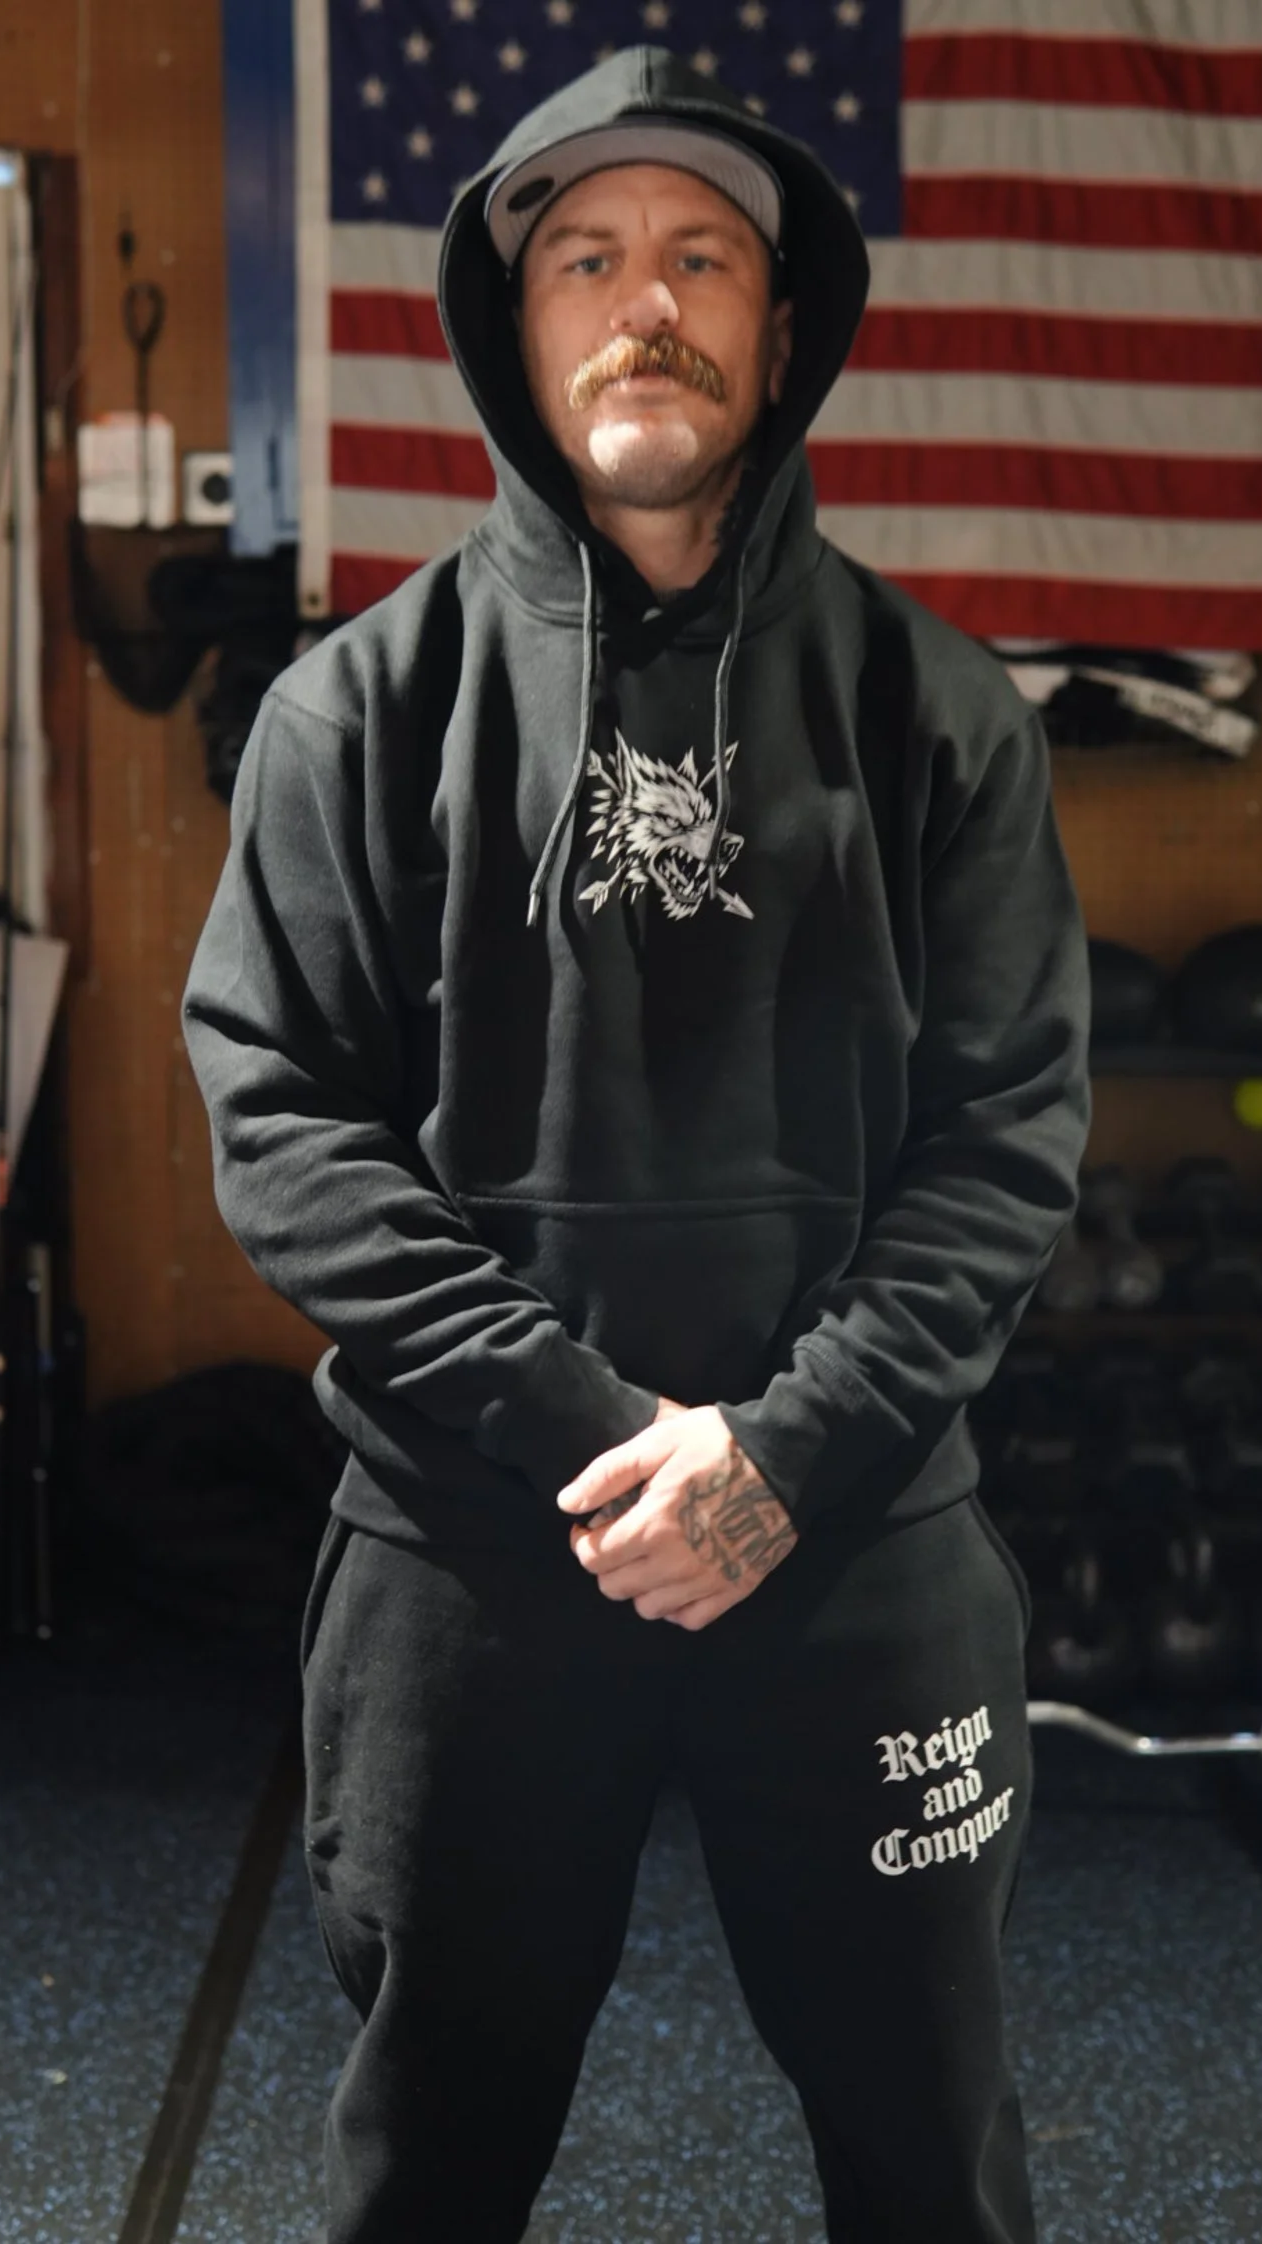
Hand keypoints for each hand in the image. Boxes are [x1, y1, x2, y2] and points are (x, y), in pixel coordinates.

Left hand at [557, 1402, 798, 1630]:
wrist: (784, 1458)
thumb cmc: (717, 1443)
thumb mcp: (658, 1442)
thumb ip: (608, 1474)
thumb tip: (566, 1503)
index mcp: (653, 1525)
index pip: (594, 1558)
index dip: (581, 1542)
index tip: (588, 1527)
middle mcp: (676, 1563)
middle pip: (615, 1588)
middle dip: (606, 1564)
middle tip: (618, 1538)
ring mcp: (706, 1581)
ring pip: (648, 1608)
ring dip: (638, 1586)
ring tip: (649, 1556)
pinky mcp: (733, 1590)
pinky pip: (689, 1619)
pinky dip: (675, 1606)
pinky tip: (677, 1578)